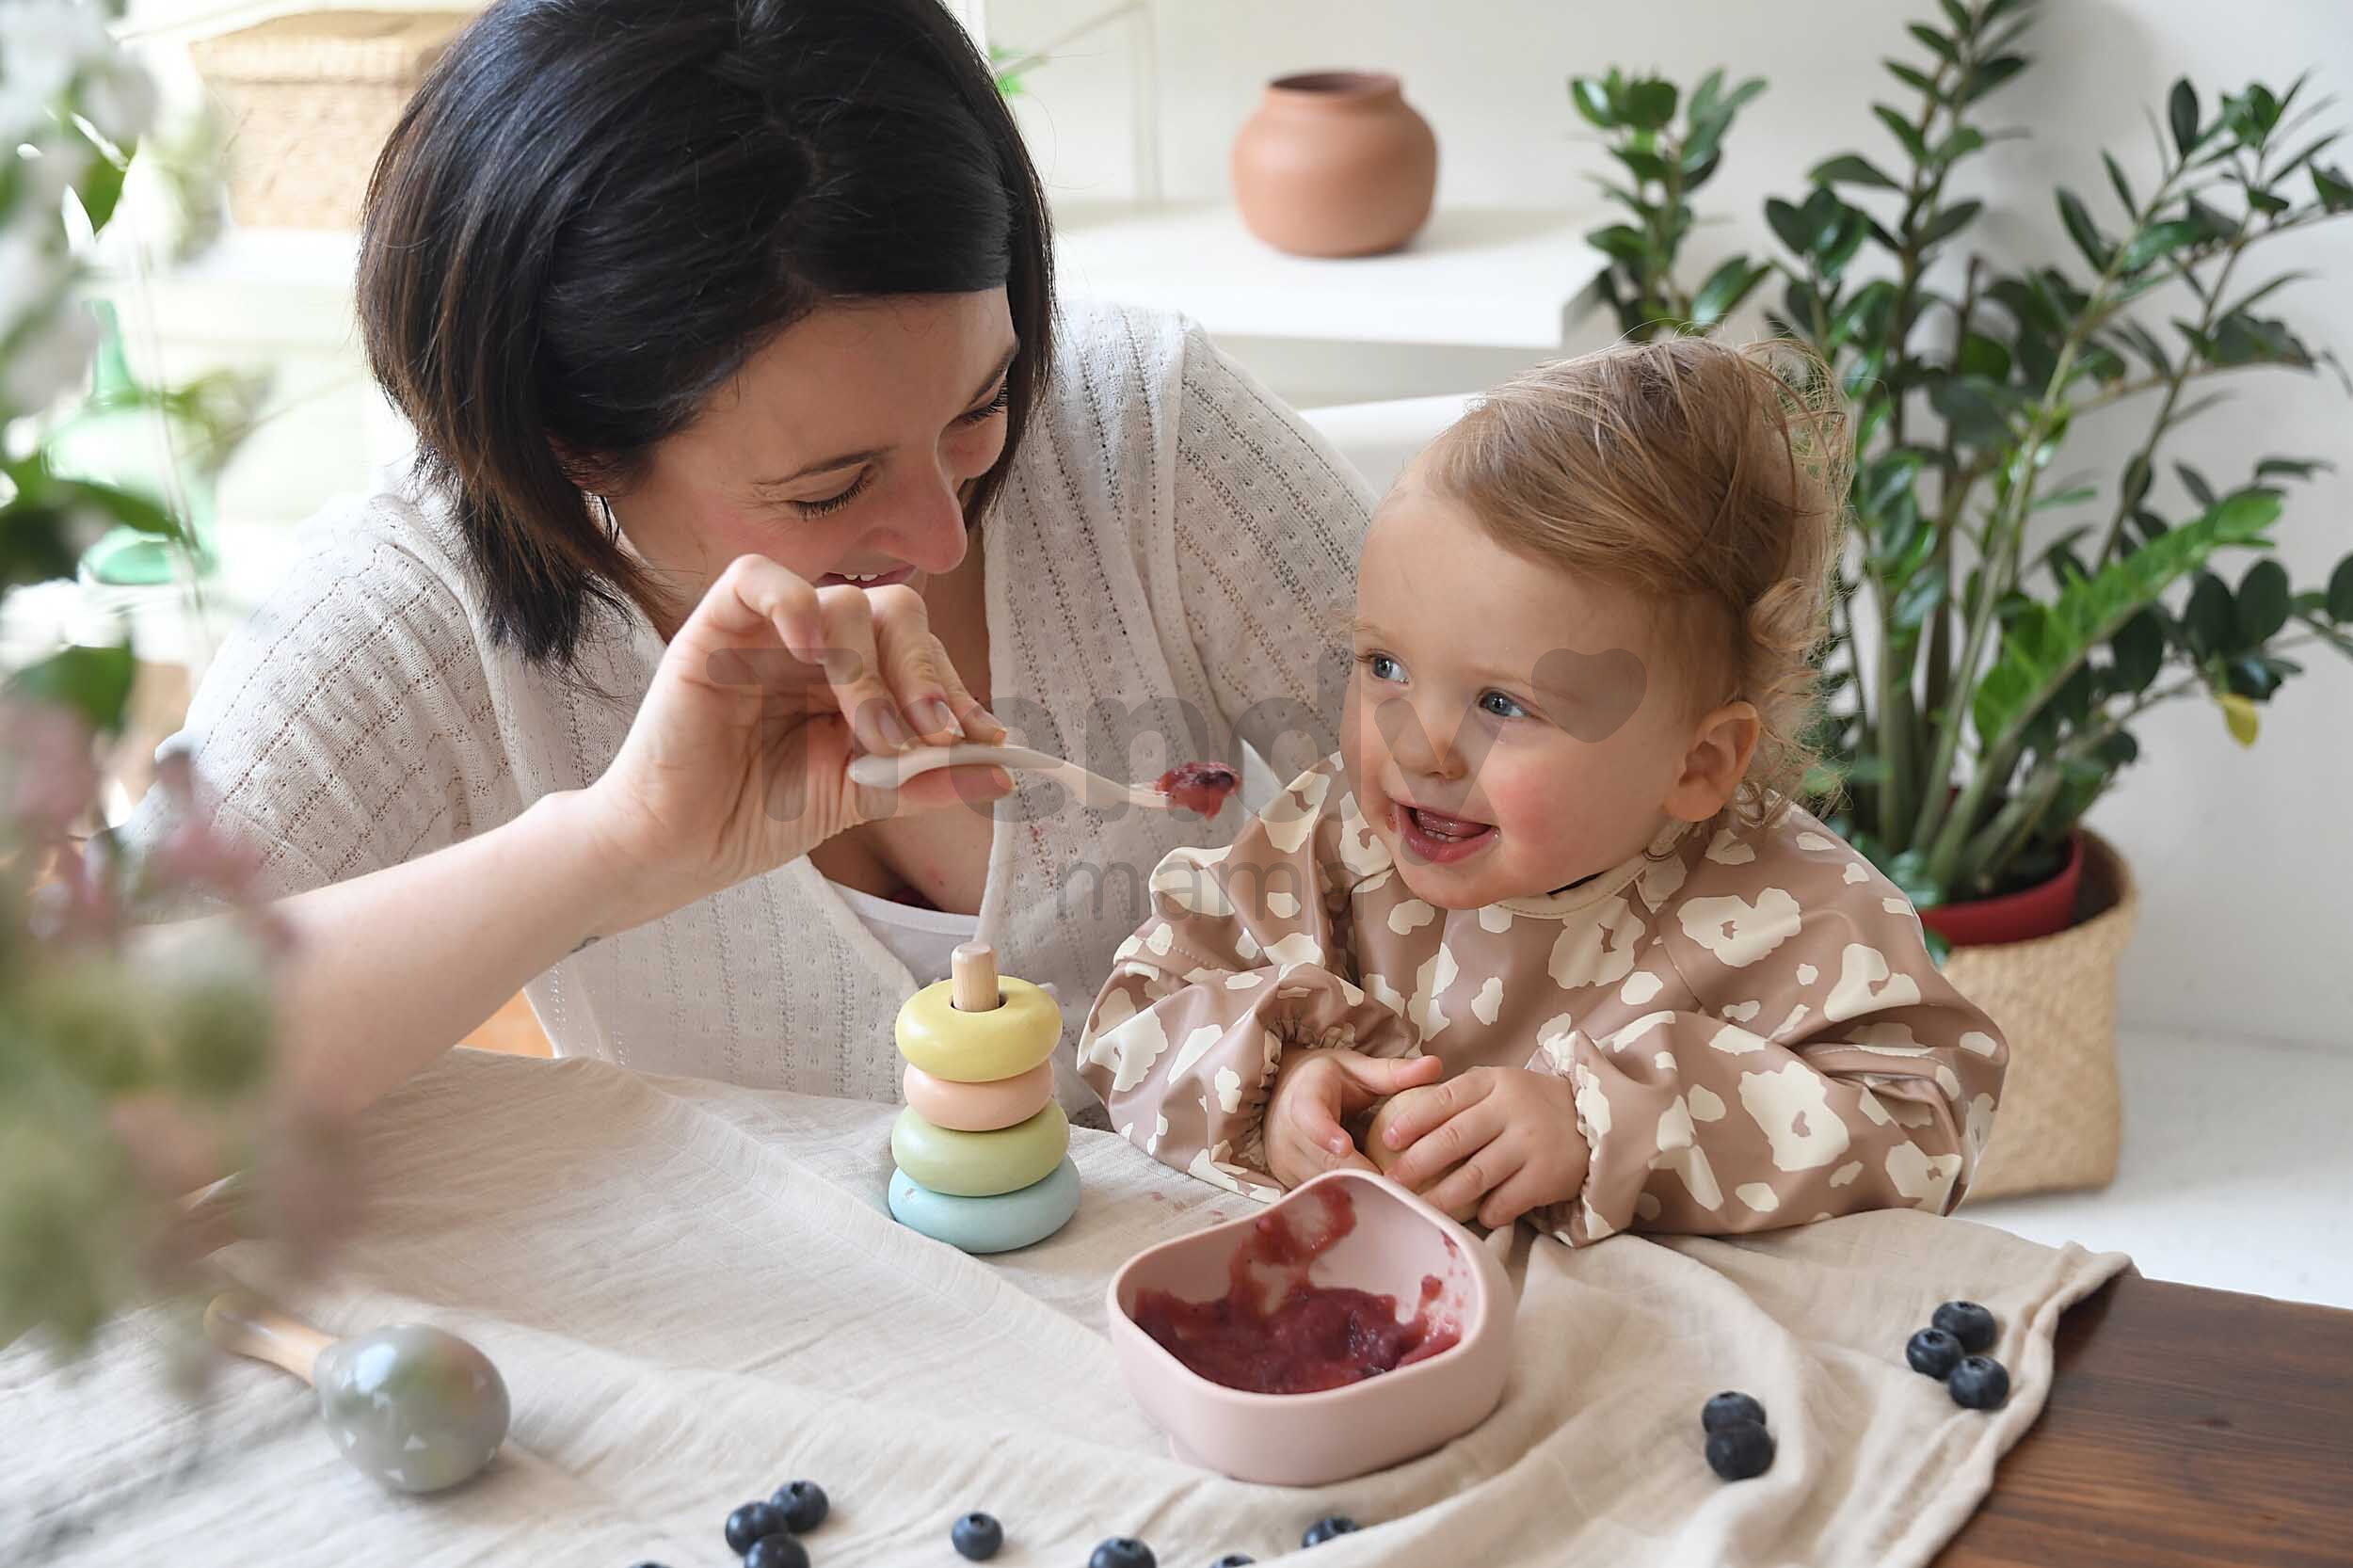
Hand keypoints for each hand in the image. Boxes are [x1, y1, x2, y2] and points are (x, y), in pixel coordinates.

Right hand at [578, 557, 1014, 930]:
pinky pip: (757, 578)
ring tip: (872, 735)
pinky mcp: (714, 627)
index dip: (956, 687)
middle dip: (925, 674)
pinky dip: (795, 601)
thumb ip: (926, 778)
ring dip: (871, 671)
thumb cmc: (755, 818)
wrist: (678, 849)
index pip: (921, 652)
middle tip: (934, 734)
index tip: (981, 738)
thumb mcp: (860, 797)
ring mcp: (768, 633)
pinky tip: (812, 650)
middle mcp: (817, 648)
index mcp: (854, 679)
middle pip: (895, 613)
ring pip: (844, 601)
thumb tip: (1004, 773)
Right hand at [1264, 1048, 1443, 1188]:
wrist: (1284, 1095)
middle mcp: (1288, 1135)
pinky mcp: (1290, 1182)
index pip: (1310, 1117)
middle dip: (1364, 1174)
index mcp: (1304, 1098)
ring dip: (1360, 1191)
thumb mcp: (1357, 1069)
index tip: (1345, 1145)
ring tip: (1397, 1196)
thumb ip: (1394, 1072)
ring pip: (1326, 1184)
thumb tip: (1436, 1065)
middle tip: (1402, 1187)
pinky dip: (1349, 1198)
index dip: (1326, 1133)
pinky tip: (1377, 1201)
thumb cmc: (1327, 1080)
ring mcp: (1286, 1162)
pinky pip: (1322, 1196)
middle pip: (1325, 1162)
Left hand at [1379, 1066, 1590, 1229]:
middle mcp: (1511, 1110)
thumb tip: (1405, 1121)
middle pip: (1453, 1139)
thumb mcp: (1501, 1086)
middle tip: (1391, 1182)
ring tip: (1420, 1208)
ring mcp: (1530, 1143)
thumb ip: (1462, 1099)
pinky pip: (1507, 1200)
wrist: (1599, 1119)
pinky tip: (1477, 1217)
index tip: (1387, 1140)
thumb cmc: (1533, 1105)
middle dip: (1417, 1163)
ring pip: (1475, 1175)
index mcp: (1494, 1083)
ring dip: (1443, 1196)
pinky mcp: (1547, 1175)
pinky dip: (1488, 1212)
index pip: (1444, 1100)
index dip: (1412, 1120)